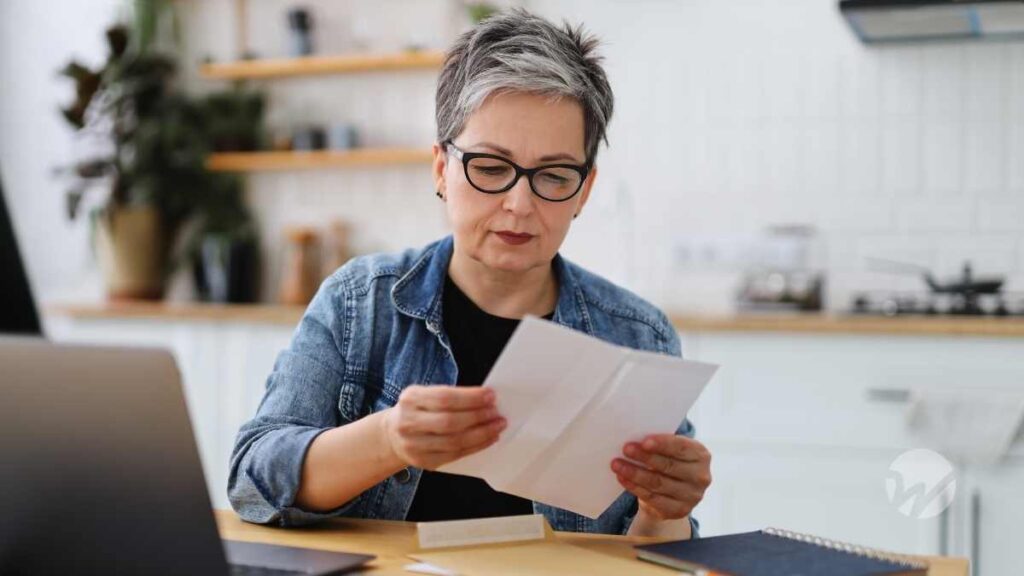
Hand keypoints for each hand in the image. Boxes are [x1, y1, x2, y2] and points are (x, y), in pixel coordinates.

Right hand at [383, 385, 505, 470]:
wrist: (392, 435)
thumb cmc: (418, 411)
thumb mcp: (424, 395)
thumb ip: (449, 396)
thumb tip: (486, 399)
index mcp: (411, 399)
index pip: (445, 398)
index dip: (470, 397)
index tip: (490, 396)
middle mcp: (409, 422)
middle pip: (450, 422)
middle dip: (478, 417)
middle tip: (496, 413)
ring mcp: (414, 445)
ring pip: (455, 442)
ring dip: (482, 434)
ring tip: (497, 426)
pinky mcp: (424, 461)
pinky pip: (455, 455)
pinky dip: (476, 447)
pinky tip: (488, 439)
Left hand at [611, 434, 710, 521]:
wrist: (674, 493)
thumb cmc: (670, 463)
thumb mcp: (672, 451)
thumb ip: (661, 445)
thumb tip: (636, 439)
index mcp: (701, 455)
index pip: (682, 447)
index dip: (663, 444)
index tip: (644, 441)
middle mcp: (701, 477)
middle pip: (668, 466)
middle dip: (644, 457)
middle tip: (625, 449)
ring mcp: (692, 496)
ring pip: (658, 483)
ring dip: (635, 473)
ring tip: (617, 464)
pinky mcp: (679, 510)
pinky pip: (653, 498)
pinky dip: (635, 487)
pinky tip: (623, 478)